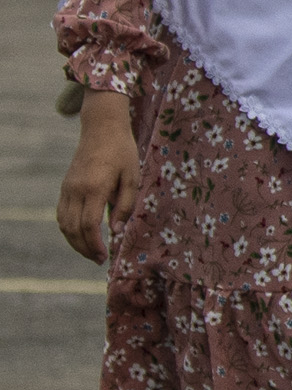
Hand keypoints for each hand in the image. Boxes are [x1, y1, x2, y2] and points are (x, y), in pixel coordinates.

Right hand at [57, 91, 137, 263]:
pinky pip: (62, 213)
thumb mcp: (132, 178)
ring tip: (90, 252)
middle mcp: (76, 190)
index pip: (89, 225)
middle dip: (85, 248)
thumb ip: (125, 206)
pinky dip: (68, 229)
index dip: (95, 244)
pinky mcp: (65, 187)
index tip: (105, 256)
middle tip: (98, 260)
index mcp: (95, 188)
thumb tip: (116, 231)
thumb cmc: (122, 153)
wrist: (102, 129)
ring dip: (75, 241)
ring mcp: (67, 188)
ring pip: (64, 223)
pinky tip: (81, 236)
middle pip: (74, 228)